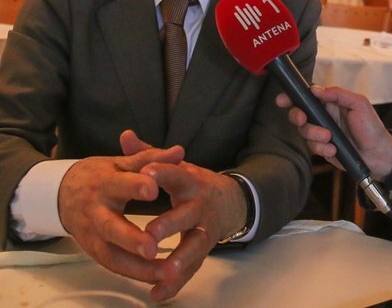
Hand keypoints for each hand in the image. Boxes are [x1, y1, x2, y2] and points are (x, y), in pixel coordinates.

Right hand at [57, 138, 184, 295]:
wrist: (61, 192)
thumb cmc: (99, 175)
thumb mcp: (122, 162)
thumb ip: (152, 158)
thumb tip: (179, 151)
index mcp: (105, 183)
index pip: (119, 184)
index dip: (134, 186)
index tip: (153, 189)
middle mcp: (96, 211)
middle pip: (111, 228)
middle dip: (131, 239)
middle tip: (152, 248)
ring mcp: (92, 235)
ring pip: (113, 255)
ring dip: (138, 268)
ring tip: (165, 273)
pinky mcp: (94, 251)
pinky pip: (115, 266)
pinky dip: (135, 274)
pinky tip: (157, 278)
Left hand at [120, 131, 248, 301]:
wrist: (231, 202)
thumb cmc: (193, 184)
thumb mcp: (176, 166)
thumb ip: (149, 155)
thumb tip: (125, 135)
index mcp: (190, 181)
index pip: (177, 174)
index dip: (163, 174)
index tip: (146, 173)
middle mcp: (200, 205)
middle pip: (187, 215)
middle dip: (170, 224)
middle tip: (151, 233)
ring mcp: (205, 229)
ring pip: (195, 245)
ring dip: (181, 259)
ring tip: (165, 271)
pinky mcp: (204, 249)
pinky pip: (192, 268)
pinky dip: (177, 283)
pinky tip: (159, 294)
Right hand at [276, 86, 391, 181]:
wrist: (378, 155)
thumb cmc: (371, 127)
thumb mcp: (359, 104)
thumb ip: (338, 94)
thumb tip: (315, 89)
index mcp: (331, 102)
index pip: (308, 96)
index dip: (292, 96)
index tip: (283, 100)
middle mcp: (323, 116)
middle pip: (299, 113)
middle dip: (297, 116)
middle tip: (303, 120)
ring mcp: (322, 133)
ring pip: (304, 132)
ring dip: (314, 135)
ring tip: (330, 138)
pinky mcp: (322, 148)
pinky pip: (312, 147)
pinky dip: (321, 148)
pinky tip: (333, 150)